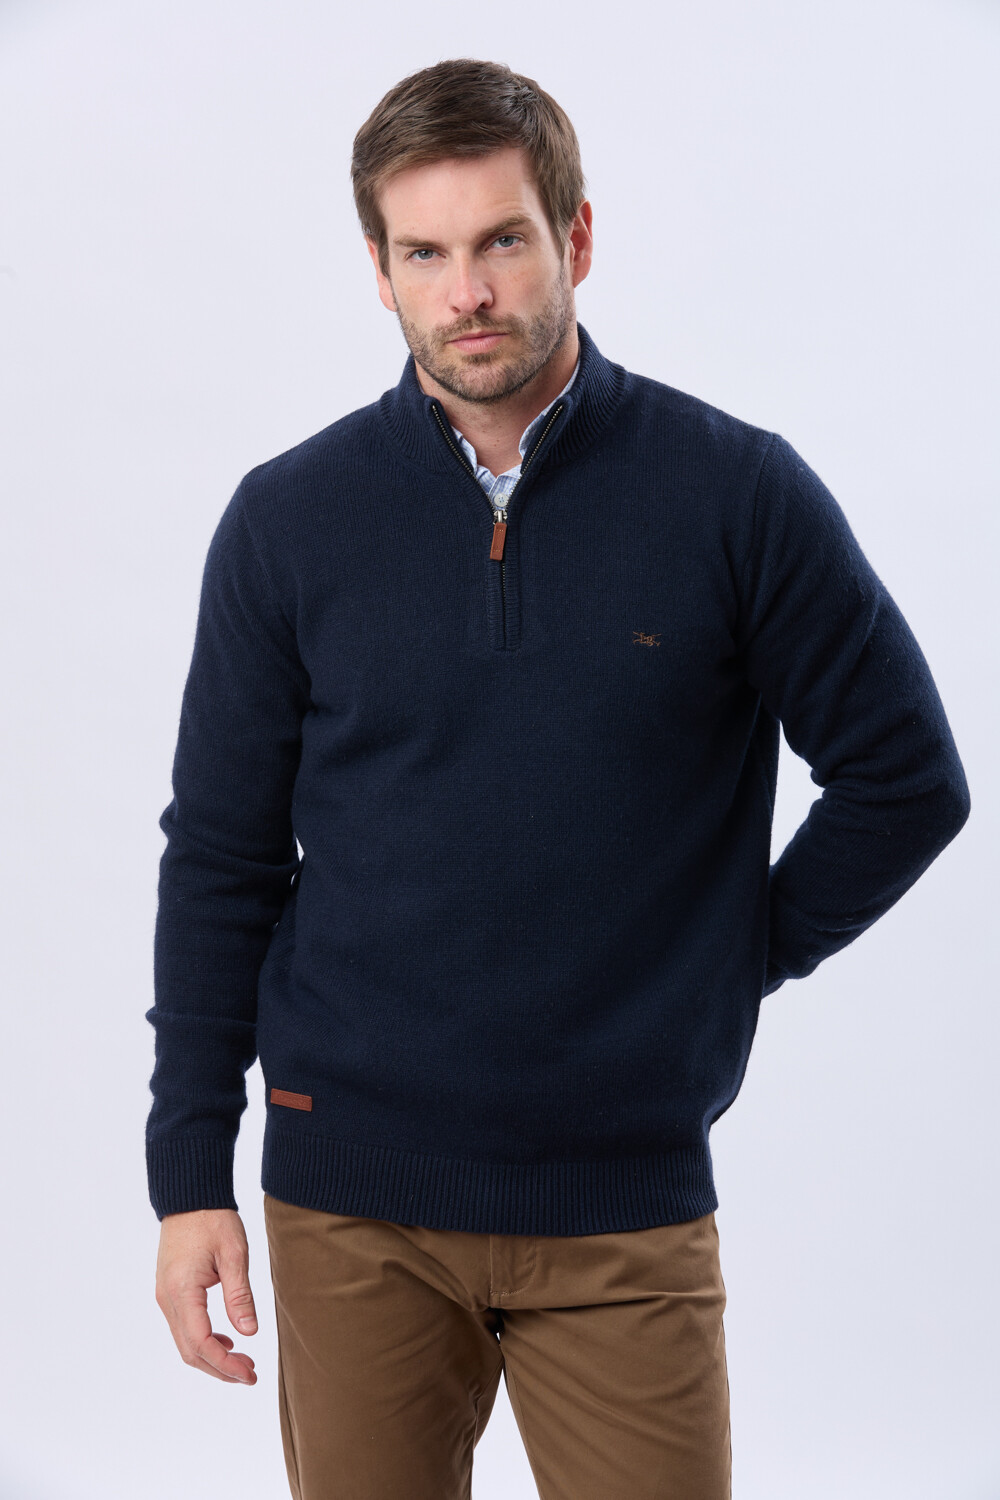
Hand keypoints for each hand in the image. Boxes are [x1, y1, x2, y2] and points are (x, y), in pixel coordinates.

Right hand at [155, 1208, 258, 1384]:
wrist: (190, 1196)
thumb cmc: (213, 1219)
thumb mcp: (234, 1254)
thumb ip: (240, 1296)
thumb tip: (249, 1334)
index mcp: (182, 1291)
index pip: (201, 1343)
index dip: (225, 1365)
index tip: (249, 1374)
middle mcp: (167, 1299)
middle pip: (190, 1351)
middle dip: (220, 1368)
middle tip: (250, 1374)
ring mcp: (165, 1296)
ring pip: (185, 1342)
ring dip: (212, 1357)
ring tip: (243, 1361)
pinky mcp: (169, 1291)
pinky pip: (183, 1327)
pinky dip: (204, 1340)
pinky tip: (227, 1340)